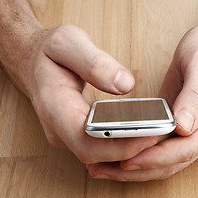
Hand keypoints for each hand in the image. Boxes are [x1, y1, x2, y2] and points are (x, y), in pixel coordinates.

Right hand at [28, 24, 157, 163]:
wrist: (33, 62)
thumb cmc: (49, 52)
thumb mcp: (67, 42)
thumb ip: (94, 61)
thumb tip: (125, 85)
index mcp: (54, 106)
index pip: (86, 141)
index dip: (119, 145)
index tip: (150, 134)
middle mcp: (59, 128)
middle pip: (96, 154)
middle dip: (131, 150)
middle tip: (163, 135)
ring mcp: (67, 134)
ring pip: (99, 155)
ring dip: (129, 150)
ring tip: (160, 134)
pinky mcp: (77, 132)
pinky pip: (101, 146)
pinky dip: (123, 144)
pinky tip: (145, 133)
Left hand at [86, 23, 197, 180]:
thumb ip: (196, 96)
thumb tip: (184, 127)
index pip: (188, 148)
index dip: (158, 157)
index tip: (130, 159)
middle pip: (173, 161)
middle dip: (140, 168)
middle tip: (105, 169)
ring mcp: (190, 129)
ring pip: (163, 159)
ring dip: (136, 166)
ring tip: (104, 168)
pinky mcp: (175, 123)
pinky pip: (158, 144)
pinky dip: (139, 150)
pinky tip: (118, 150)